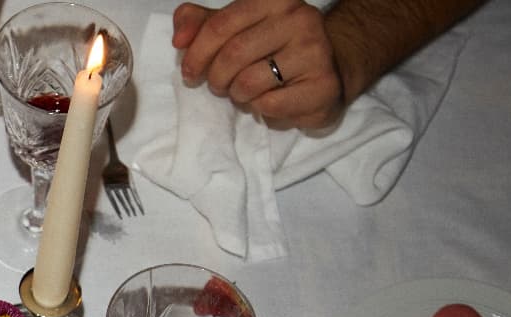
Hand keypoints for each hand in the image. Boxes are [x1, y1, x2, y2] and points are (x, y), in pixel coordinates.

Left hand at [173, 0, 344, 128]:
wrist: (330, 67)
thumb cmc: (274, 49)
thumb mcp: (236, 29)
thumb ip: (201, 25)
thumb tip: (180, 39)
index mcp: (275, 0)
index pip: (220, 25)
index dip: (196, 54)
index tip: (189, 73)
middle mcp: (299, 19)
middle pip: (232, 56)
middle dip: (216, 79)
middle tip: (220, 86)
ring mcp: (315, 51)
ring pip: (248, 84)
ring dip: (238, 97)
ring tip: (249, 93)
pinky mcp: (323, 86)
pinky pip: (269, 106)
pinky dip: (261, 111)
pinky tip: (273, 102)